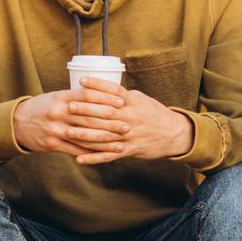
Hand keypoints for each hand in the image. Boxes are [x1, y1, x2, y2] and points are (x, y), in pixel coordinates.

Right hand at [12, 83, 129, 158]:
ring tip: (120, 141)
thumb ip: (75, 97)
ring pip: (84, 135)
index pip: (87, 96)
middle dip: (110, 122)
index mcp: (60, 97)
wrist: (16, 124)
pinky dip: (91, 151)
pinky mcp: (52, 144)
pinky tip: (104, 152)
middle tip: (127, 124)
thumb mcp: (55, 97)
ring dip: (105, 140)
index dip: (105, 99)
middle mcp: (58, 112)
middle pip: (89, 117)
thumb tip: (100, 93)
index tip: (121, 102)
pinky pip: (76, 148)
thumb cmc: (41, 107)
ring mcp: (55, 129)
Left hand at [64, 77, 193, 165]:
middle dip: (86, 110)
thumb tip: (101, 88)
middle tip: (68, 107)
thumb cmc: (154, 113)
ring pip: (104, 135)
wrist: (174, 134)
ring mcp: (129, 135)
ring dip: (85, 135)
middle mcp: (130, 118)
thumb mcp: (140, 99)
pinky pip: (109, 155)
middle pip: (105, 113)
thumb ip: (121, 96)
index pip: (113, 91)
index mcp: (133, 102)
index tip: (81, 81)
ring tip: (68, 132)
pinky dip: (94, 158)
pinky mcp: (129, 150)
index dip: (97, 85)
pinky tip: (79, 159)